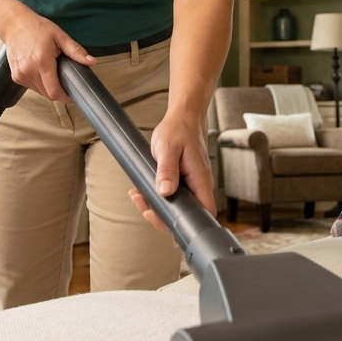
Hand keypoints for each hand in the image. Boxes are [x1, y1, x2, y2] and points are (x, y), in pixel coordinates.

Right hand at [0, 6, 95, 102]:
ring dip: (48, 87)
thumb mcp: (60, 36)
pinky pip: (31, 87)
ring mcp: (20, 75)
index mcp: (42, 62)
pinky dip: (39, 83)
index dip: (65, 97)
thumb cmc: (37, 28)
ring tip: (52, 72)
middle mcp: (29, 71)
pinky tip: (41, 71)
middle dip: (58, 91)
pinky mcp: (15, 76)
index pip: (54, 92)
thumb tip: (91, 61)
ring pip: (39, 92)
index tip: (72, 95)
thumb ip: (76, 51)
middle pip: (47, 94)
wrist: (14, 24)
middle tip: (65, 81)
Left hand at [128, 111, 214, 231]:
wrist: (183, 117)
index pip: (204, 213)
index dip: (185, 223)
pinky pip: (172, 195)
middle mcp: (199, 185)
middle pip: (186, 214)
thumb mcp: (168, 148)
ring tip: (138, 195)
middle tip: (143, 205)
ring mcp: (192, 184)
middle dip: (162, 215)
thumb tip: (165, 192)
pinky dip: (157, 196)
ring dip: (156, 205)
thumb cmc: (179, 129)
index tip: (162, 217)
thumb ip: (167, 170)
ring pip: (177, 206)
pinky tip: (142, 189)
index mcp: (201, 180)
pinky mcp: (183, 181)